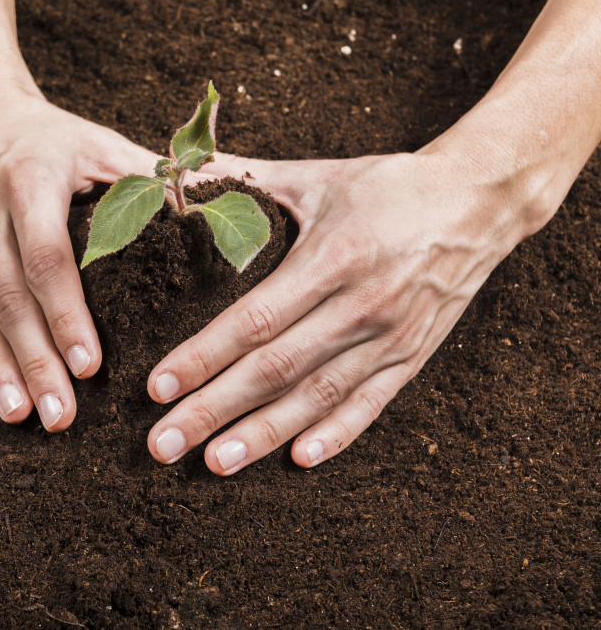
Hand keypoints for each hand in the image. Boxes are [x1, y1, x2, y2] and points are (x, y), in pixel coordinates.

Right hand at [0, 81, 156, 431]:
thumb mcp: (99, 144)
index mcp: (31, 181)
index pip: (48, 259)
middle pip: (9, 298)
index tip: (90, 366)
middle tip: (60, 416)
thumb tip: (222, 201)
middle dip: (34, 361)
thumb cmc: (47, 135)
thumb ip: (153, 178)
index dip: (67, 315)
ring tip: (19, 412)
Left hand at [145, 149, 527, 472]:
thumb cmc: (384, 187)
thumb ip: (241, 179)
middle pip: (276, 369)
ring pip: (317, 397)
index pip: (253, 320)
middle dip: (214, 410)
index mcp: (331, 258)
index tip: (157, 388)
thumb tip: (176, 172)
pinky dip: (336, 435)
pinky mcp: (412, 357)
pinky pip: (370, 405)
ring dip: (263, 434)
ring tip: (214, 463)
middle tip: (163, 444)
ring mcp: (390, 337)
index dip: (202, 357)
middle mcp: (361, 305)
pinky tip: (299, 460)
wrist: (478, 202)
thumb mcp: (313, 176)